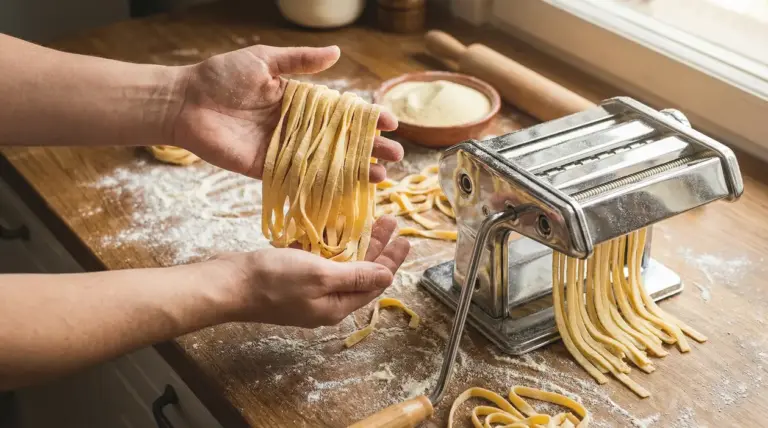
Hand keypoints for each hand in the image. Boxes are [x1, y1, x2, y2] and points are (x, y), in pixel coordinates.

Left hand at [171, 45, 402, 182]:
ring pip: (327, 162)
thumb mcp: (264, 61)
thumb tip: (336, 52)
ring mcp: (284, 150)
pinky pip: (299, 179)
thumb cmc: (221, 76)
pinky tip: (347, 190)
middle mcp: (296, 127)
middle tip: (397, 155)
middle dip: (370, 148)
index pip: (341, 112)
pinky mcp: (267, 169)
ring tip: (381, 176)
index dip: (366, 118)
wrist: (185, 102)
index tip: (389, 122)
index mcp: (298, 101)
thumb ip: (299, 61)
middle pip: (341, 140)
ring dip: (355, 170)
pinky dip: (324, 185)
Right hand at [214, 216, 409, 326]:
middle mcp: (325, 301)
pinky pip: (319, 260)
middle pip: (360, 273)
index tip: (405, 238)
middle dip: (377, 248)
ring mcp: (307, 290)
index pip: (374, 283)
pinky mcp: (292, 278)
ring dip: (356, 243)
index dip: (391, 260)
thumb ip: (355, 275)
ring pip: (340, 265)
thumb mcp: (320, 275)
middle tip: (390, 222)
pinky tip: (335, 227)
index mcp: (336, 306)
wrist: (227, 283)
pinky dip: (330, 244)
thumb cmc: (273, 279)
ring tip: (370, 220)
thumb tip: (387, 276)